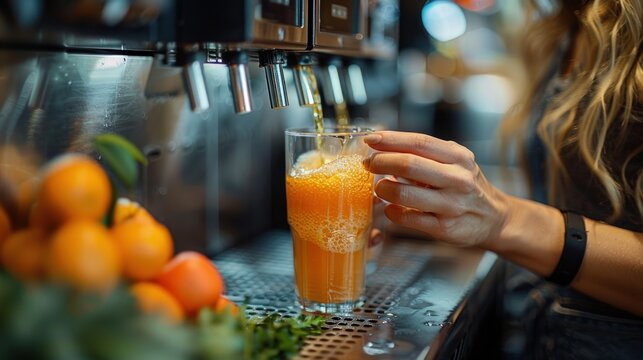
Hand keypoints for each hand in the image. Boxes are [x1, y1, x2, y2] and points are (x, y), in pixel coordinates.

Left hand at [362, 131, 508, 247]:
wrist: (494, 219)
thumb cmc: (466, 185)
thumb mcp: (455, 162)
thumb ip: (426, 154)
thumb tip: (384, 145)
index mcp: (458, 157)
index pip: (419, 142)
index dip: (390, 139)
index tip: (370, 139)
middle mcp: (458, 179)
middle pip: (409, 164)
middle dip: (381, 162)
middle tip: (368, 164)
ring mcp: (451, 205)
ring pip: (404, 193)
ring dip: (383, 188)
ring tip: (380, 187)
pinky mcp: (444, 228)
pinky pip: (408, 218)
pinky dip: (392, 211)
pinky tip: (390, 207)